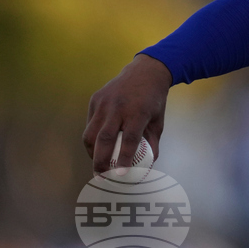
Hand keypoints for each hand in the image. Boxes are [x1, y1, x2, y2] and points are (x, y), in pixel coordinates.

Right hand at [83, 54, 171, 174]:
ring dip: (92, 152)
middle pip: (104, 139)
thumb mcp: (158, 120)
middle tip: (101, 177)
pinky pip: (90, 123)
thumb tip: (147, 167)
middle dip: (100, 162)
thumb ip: (152, 143)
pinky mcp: (95, 99)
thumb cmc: (154, 100)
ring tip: (98, 164)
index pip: (129, 139)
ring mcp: (104, 102)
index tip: (121, 174)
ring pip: (90, 133)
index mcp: (138, 112)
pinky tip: (97, 147)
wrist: (146, 71)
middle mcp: (119, 107)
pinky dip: (92, 138)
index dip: (124, 158)